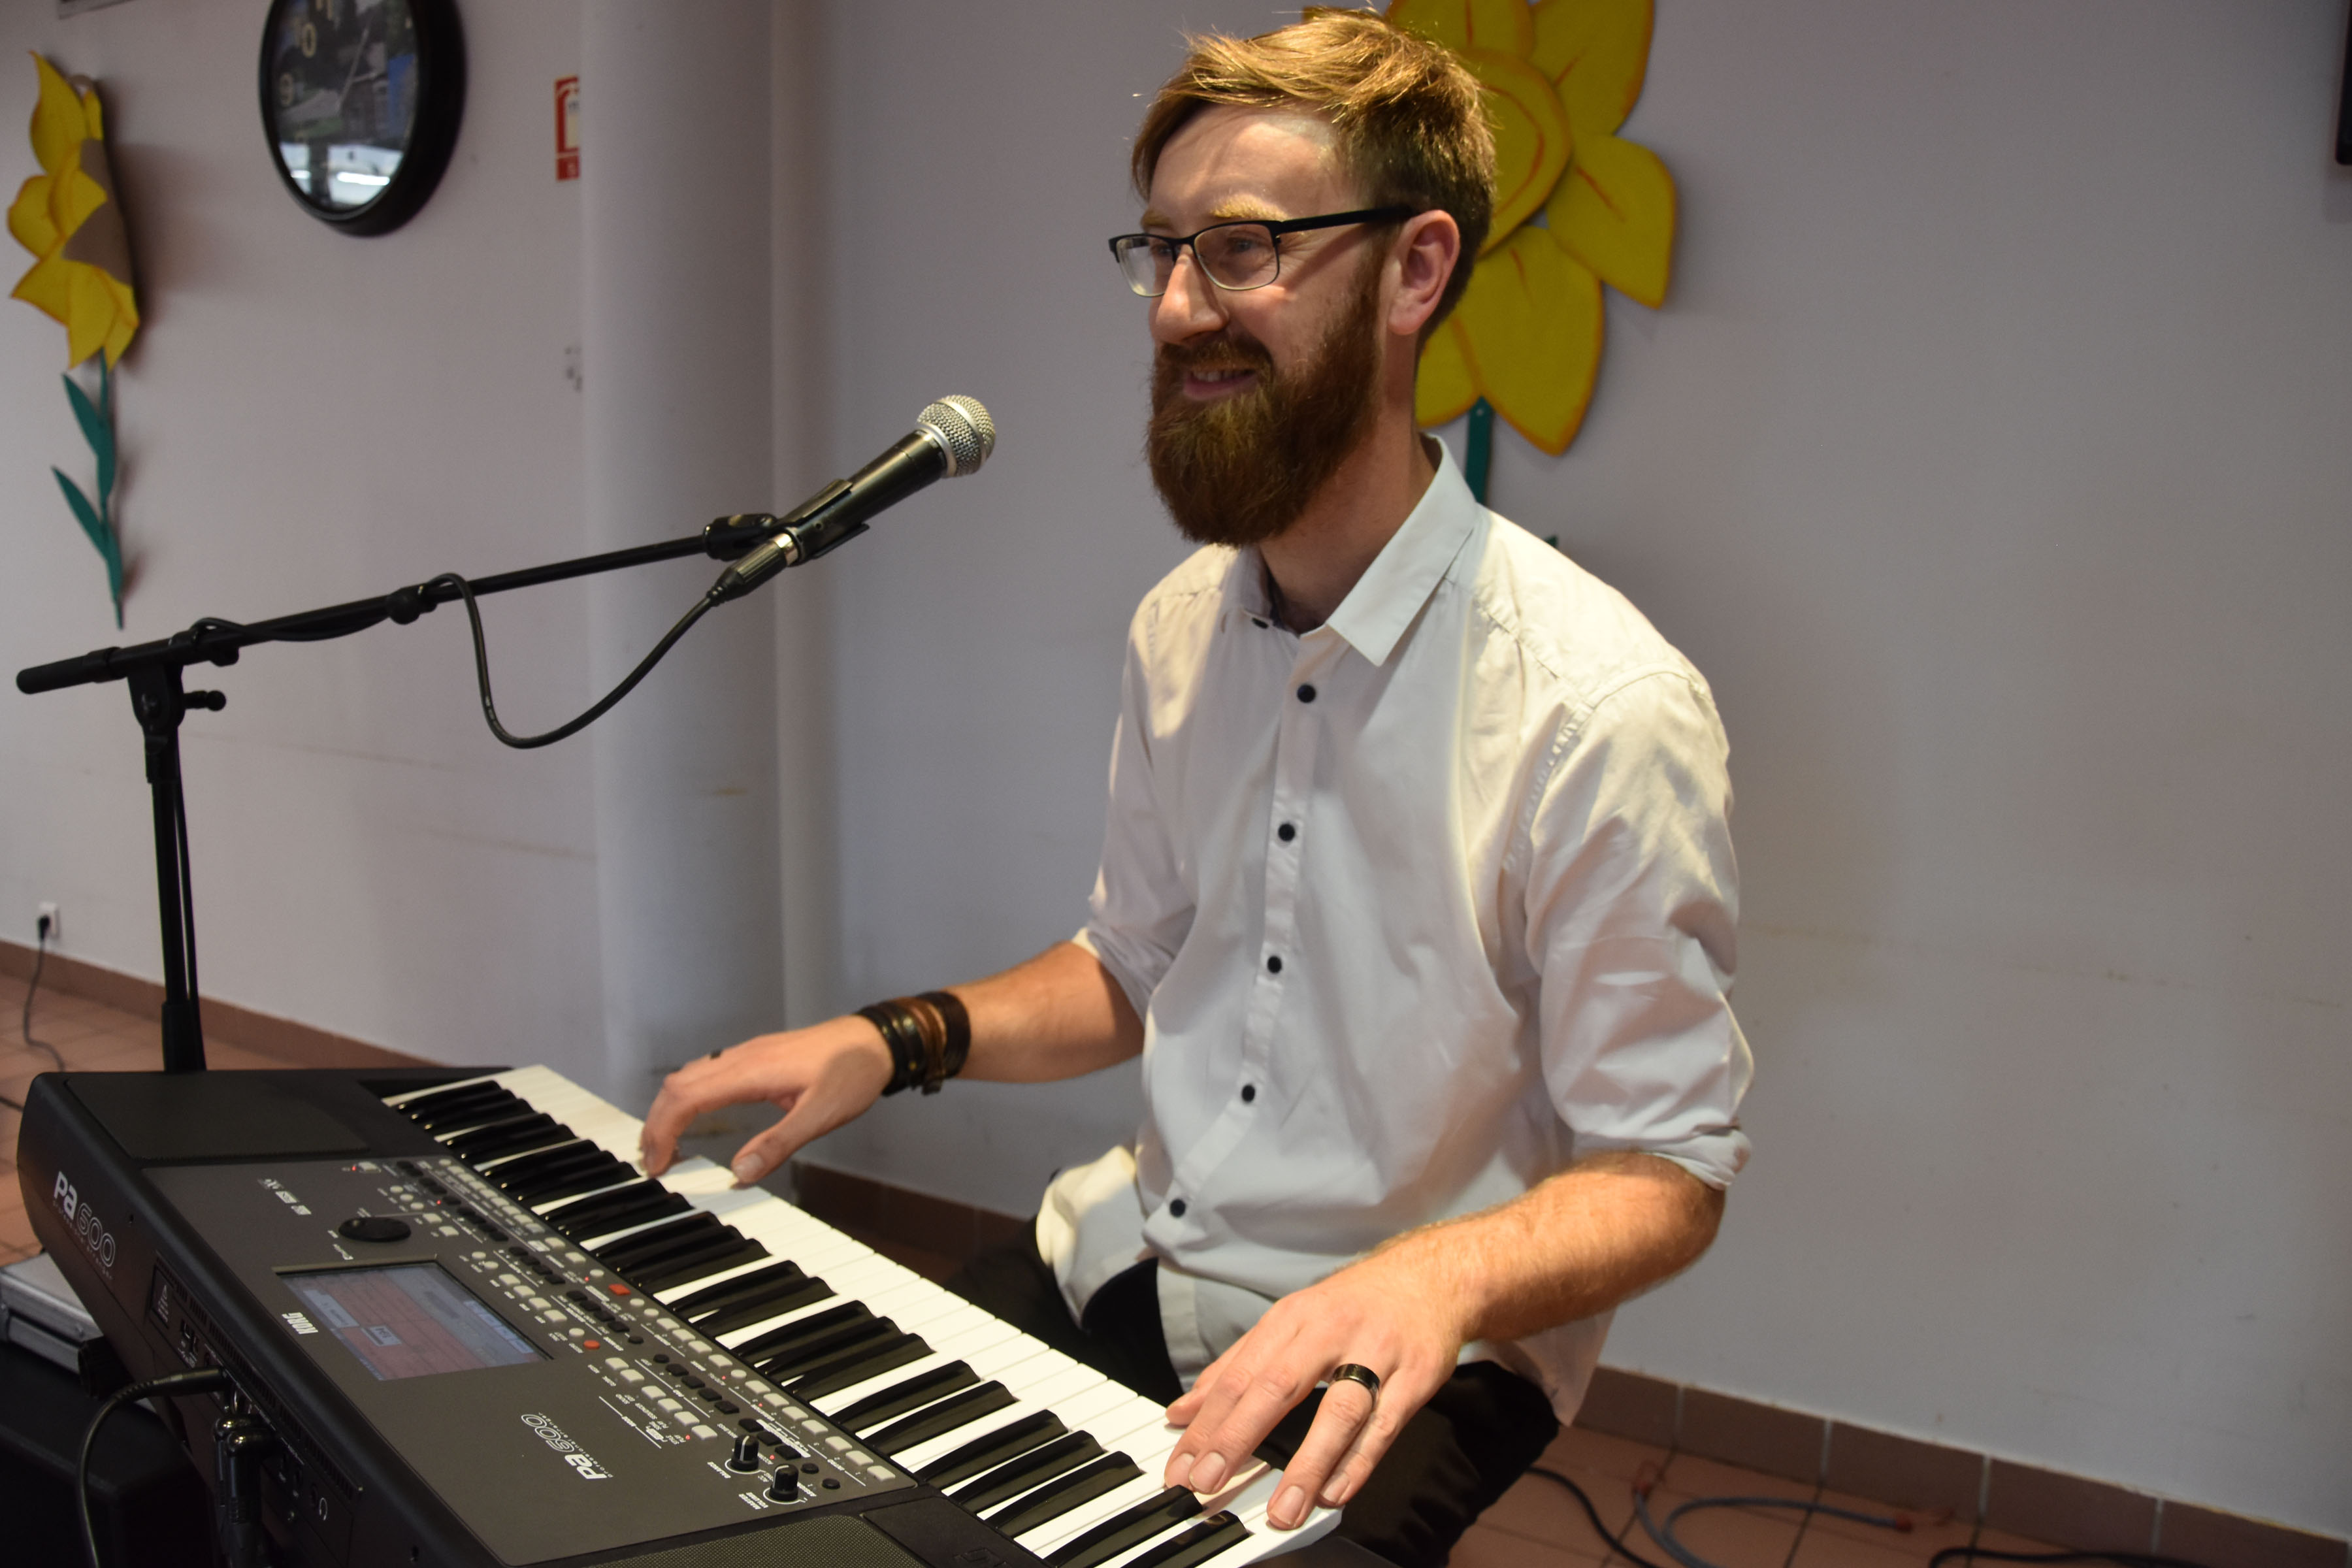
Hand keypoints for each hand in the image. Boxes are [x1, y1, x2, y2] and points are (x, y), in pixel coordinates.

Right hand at [639, 1016, 892, 1183]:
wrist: (875, 1039)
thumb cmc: (852, 1072)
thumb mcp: (821, 1115)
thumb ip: (779, 1143)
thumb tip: (740, 1171)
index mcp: (751, 1070)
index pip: (686, 1097)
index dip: (662, 1131)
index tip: (657, 1164)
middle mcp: (741, 1057)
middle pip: (678, 1084)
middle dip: (656, 1123)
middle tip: (653, 1162)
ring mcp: (747, 1054)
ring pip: (689, 1075)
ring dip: (670, 1109)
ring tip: (666, 1145)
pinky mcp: (755, 1056)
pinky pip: (707, 1072)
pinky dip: (688, 1097)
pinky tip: (695, 1116)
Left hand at [1162, 1246, 1468, 1529]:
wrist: (1428, 1279)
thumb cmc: (1350, 1307)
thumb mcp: (1289, 1321)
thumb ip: (1236, 1366)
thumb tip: (1182, 1412)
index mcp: (1292, 1318)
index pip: (1240, 1374)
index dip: (1207, 1422)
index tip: (1182, 1465)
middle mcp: (1330, 1331)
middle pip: (1278, 1387)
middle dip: (1238, 1438)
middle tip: (1207, 1483)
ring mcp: (1377, 1353)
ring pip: (1339, 1411)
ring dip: (1308, 1464)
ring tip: (1282, 1509)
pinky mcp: (1415, 1376)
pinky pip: (1384, 1425)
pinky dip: (1358, 1462)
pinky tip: (1335, 1493)